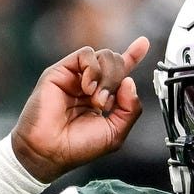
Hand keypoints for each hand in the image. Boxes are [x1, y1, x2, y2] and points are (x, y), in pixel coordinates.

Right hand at [10, 37, 149, 183]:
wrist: (49, 150)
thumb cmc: (77, 147)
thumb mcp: (114, 133)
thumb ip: (130, 109)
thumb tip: (130, 82)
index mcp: (102, 97)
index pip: (120, 72)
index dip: (132, 56)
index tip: (143, 43)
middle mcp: (89, 84)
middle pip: (116, 62)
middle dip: (118, 80)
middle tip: (106, 104)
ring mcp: (76, 76)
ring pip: (104, 55)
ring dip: (107, 78)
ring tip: (95, 99)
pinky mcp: (61, 71)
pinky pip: (86, 54)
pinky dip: (93, 69)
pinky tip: (87, 88)